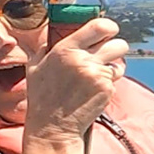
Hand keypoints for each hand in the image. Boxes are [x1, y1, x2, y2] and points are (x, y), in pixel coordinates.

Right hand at [24, 16, 130, 142]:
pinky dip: (108, 83)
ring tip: (98, 76)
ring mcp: (96, 76)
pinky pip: (116, 79)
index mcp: (65, 50)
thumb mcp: (34, 67)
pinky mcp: (106, 90)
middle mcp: (83, 60)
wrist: (53, 127)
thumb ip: (44, 48)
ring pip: (120, 63)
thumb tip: (51, 34)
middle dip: (115, 49)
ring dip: (113, 67)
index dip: (109, 27)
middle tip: (106, 55)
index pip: (100, 26)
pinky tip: (93, 91)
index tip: (108, 31)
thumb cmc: (42, 98)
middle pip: (118, 44)